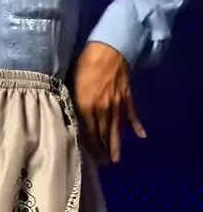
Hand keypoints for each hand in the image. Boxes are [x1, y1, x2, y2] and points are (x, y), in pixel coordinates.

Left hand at [73, 42, 145, 163]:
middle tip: (104, 164)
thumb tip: (70, 115)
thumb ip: (73, 102)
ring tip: (116, 159)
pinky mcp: (126, 96)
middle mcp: (102, 109)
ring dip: (116, 144)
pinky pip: (130, 114)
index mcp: (86, 106)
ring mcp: (116, 103)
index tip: (92, 159)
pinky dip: (136, 125)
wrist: (109, 47)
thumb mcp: (72, 83)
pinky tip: (141, 135)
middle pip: (102, 134)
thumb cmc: (85, 63)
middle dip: (103, 150)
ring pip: (116, 128)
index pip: (88, 132)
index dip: (91, 147)